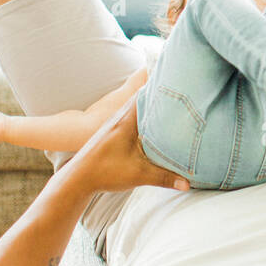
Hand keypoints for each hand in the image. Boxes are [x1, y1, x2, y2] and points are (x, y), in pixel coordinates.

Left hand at [73, 97, 189, 193]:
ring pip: (136, 108)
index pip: (145, 94)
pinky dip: (143, 116)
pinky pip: (131, 117)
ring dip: (151, 106)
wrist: (77, 179)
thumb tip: (188, 183)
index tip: (177, 82)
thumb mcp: (138, 175)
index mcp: (126, 121)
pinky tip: (152, 123)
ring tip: (170, 104)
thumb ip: (164, 178)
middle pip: (142, 98)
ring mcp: (114, 124)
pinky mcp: (112, 133)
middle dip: (159, 95)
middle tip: (180, 92)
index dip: (160, 86)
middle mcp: (120, 118)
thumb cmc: (104, 172)